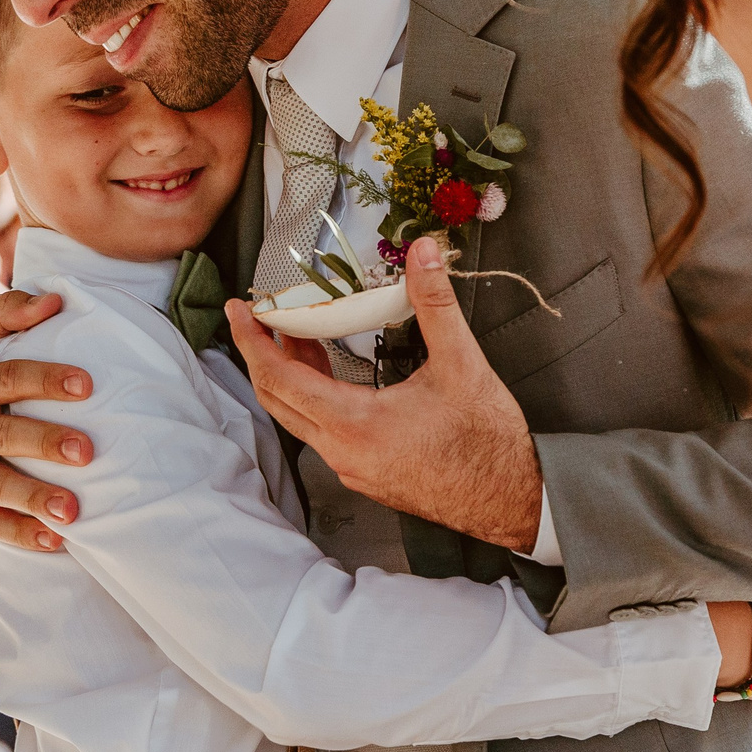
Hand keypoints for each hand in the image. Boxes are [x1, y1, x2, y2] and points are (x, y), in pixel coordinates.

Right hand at [0, 289, 95, 550]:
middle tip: (86, 451)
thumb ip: (9, 311)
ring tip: (73, 512)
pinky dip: (15, 534)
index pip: (8, 378)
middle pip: (1, 436)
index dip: (46, 380)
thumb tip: (55, 302)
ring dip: (32, 500)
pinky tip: (52, 542)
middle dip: (43, 444)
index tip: (87, 385)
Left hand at [226, 235, 540, 550]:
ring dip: (292, 377)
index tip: (239, 310)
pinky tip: (334, 377)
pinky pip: (323, 433)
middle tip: (256, 317)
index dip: (253, 341)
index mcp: (355, 425)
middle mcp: (343, 452)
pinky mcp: (368, 475)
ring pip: (300, 419)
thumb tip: (423, 253)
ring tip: (297, 336)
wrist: (512, 498)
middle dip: (262, 355)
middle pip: (278, 401)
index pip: (280, 380)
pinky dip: (315, 399)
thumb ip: (435, 303)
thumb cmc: (487, 439)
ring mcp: (353, 468)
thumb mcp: (461, 364)